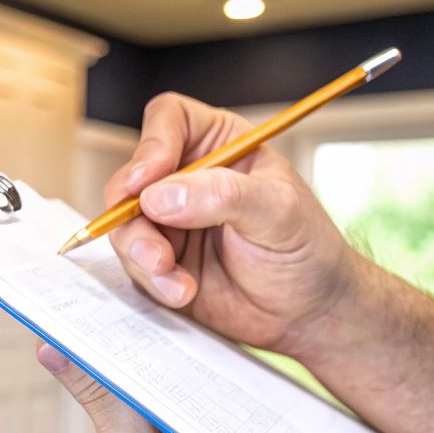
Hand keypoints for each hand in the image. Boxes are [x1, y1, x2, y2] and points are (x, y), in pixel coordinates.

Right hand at [105, 93, 360, 355]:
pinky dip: (152, 280)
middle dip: (133, 213)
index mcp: (219, 145)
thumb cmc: (307, 250)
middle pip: (131, 176)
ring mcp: (169, 221)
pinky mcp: (161, 260)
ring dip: (141, 252)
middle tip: (155, 244)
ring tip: (171, 273)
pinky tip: (183, 291)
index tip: (147, 180)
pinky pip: (133, 264)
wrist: (309, 312)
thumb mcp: (279, 212)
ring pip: (124, 224)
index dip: (152, 145)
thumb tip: (159, 196)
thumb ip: (224, 196)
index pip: (169, 120)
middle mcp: (186, 178)